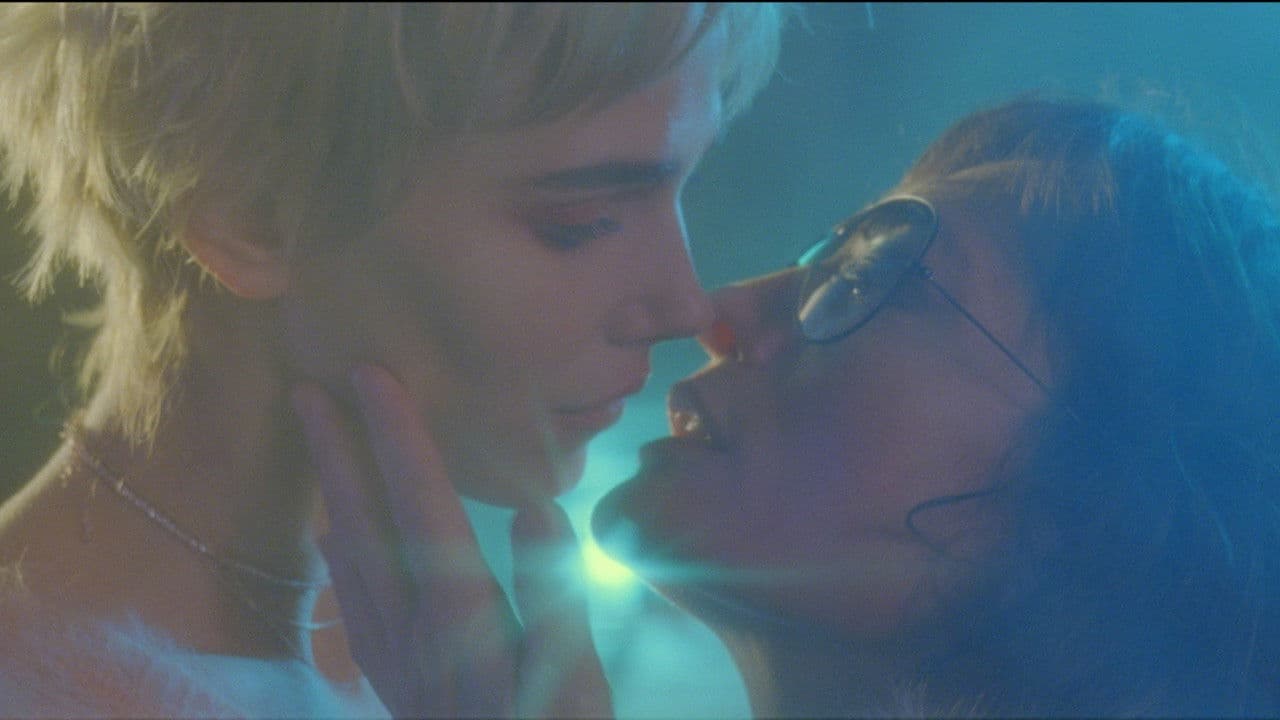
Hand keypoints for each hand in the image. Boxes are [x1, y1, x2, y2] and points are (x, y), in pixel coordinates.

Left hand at [291, 364, 611, 717]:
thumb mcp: (575, 684)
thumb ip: (555, 596)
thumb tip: (541, 506)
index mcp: (461, 620)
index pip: (425, 508)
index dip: (400, 439)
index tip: (375, 376)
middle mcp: (414, 633)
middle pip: (367, 526)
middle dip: (340, 453)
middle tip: (309, 389)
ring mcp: (398, 663)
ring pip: (351, 563)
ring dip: (332, 496)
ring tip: (314, 447)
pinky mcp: (399, 688)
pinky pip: (354, 610)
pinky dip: (340, 565)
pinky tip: (337, 548)